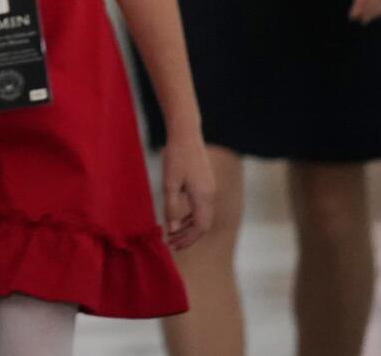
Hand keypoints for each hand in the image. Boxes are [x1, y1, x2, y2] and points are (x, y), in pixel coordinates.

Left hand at [160, 135, 215, 250]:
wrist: (186, 134)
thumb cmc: (176, 157)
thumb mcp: (170, 183)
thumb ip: (171, 207)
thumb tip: (172, 229)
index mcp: (203, 197)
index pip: (200, 227)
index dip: (187, 239)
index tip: (174, 246)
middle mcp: (210, 195)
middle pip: (203, 225)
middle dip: (188, 236)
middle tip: (171, 243)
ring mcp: (210, 190)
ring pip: (203, 216)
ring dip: (188, 227)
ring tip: (173, 234)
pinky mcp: (206, 184)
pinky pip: (201, 207)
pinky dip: (191, 216)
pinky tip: (179, 218)